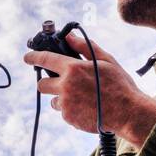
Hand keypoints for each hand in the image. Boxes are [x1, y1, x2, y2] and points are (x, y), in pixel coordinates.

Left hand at [23, 30, 155, 144]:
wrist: (128, 113)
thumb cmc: (120, 85)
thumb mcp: (106, 61)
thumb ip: (85, 47)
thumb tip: (70, 37)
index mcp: (73, 69)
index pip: (45, 59)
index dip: (33, 57)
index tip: (27, 57)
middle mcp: (65, 86)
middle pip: (41, 84)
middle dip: (48, 82)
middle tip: (61, 83)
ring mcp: (66, 104)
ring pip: (54, 100)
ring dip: (62, 98)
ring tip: (83, 98)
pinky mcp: (69, 119)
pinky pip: (64, 112)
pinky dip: (72, 110)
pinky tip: (88, 108)